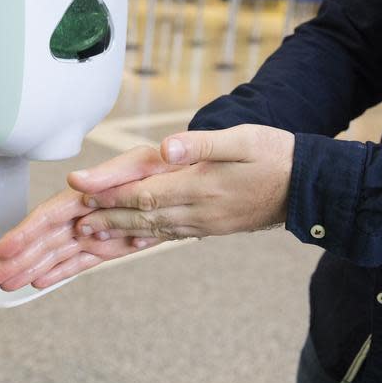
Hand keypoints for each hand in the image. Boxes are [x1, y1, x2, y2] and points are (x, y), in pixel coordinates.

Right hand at [0, 146, 179, 290]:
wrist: (190, 183)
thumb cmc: (163, 167)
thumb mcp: (140, 164)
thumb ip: (110, 175)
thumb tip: (76, 181)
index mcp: (88, 193)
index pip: (49, 216)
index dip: (24, 232)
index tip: (4, 248)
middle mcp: (87, 212)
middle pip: (45, 239)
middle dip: (18, 258)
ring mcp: (96, 231)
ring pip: (57, 254)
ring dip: (31, 268)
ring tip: (6, 284)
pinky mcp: (109, 246)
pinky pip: (78, 262)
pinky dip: (59, 272)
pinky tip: (39, 282)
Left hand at [72, 124, 294, 240]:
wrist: (305, 188)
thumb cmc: (274, 156)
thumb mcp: (243, 140)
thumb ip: (202, 144)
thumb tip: (168, 145)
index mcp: (200, 186)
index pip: (145, 193)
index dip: (112, 195)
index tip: (83, 195)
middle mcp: (197, 210)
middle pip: (142, 217)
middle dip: (106, 219)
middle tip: (76, 223)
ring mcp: (202, 223)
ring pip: (152, 230)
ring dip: (119, 233)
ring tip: (92, 236)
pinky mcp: (209, 227)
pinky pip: (169, 236)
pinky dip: (145, 239)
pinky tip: (132, 242)